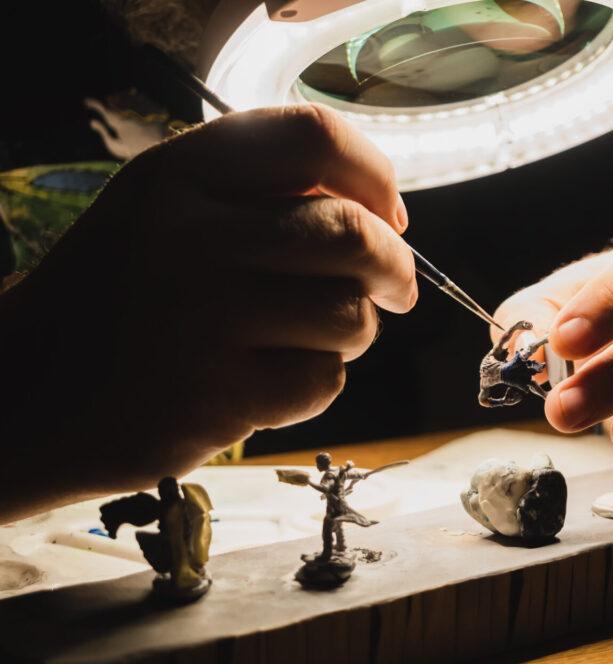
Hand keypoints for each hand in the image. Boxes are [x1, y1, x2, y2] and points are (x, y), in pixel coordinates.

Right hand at [0, 105, 414, 517]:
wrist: (28, 394)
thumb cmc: (119, 300)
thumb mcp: (165, 214)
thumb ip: (259, 196)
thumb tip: (381, 212)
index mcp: (178, 176)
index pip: (313, 139)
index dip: (374, 174)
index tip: (391, 212)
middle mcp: (191, 237)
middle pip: (353, 233)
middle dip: (396, 267)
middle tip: (396, 289)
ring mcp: (204, 320)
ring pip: (350, 314)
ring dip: (353, 330)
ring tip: (313, 337)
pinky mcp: (219, 396)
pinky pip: (324, 379)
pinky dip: (317, 382)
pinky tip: (271, 381)